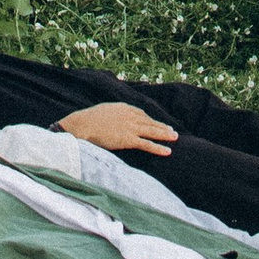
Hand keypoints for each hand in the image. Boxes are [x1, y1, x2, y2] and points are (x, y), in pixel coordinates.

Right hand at [57, 102, 176, 157]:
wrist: (83, 124)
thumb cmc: (88, 120)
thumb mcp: (103, 112)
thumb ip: (112, 114)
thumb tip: (112, 120)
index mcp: (123, 107)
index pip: (141, 114)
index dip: (149, 120)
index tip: (155, 124)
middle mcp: (130, 115)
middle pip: (150, 121)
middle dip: (161, 126)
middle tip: (172, 130)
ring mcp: (131, 127)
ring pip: (152, 131)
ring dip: (165, 134)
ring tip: (175, 138)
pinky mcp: (129, 139)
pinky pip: (147, 143)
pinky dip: (158, 148)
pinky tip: (168, 151)